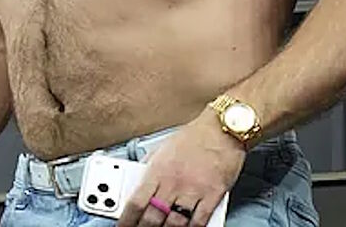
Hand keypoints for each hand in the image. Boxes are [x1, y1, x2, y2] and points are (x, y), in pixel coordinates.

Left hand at [117, 115, 245, 226]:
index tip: (123, 226)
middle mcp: (174, 182)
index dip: (127, 220)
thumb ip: (150, 166)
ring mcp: (193, 191)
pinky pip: (199, 221)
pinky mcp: (212, 195)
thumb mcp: (163, 147)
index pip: (136, 202)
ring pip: (175, 223)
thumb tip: (138, 182)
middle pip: (153, 217)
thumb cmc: (193, 136)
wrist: (222, 129)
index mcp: (158, 170)